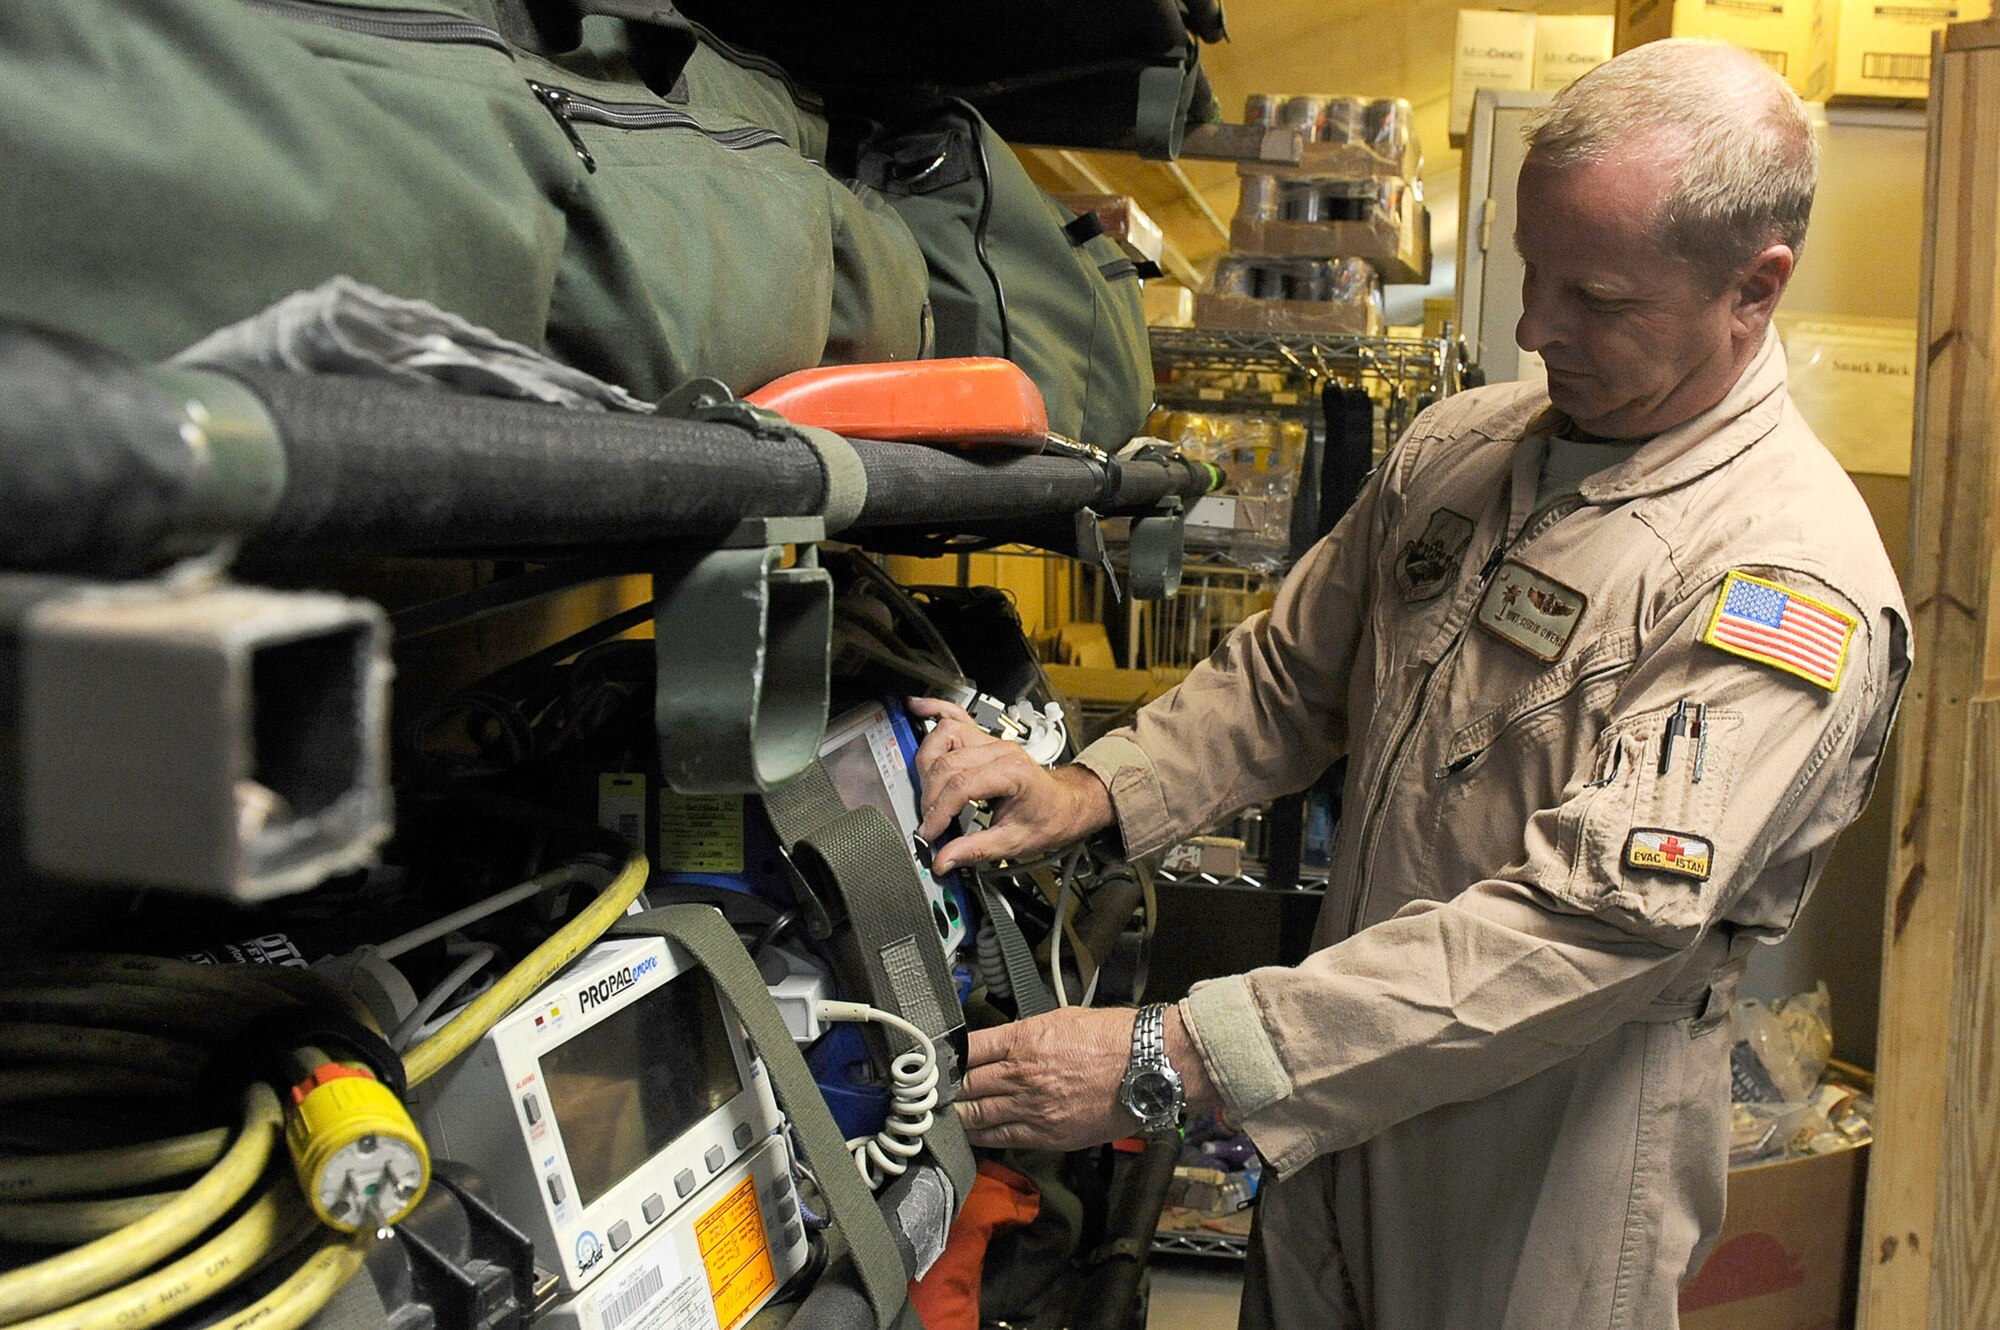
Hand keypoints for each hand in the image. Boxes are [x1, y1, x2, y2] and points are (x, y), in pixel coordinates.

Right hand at [907, 696, 1113, 874]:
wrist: (1066, 804)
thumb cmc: (1050, 818)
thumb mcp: (1016, 842)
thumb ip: (977, 850)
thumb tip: (945, 859)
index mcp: (1012, 771)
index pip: (961, 784)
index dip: (939, 811)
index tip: (930, 833)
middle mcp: (1000, 749)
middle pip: (947, 763)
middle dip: (931, 796)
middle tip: (929, 822)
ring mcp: (990, 740)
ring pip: (944, 737)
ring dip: (927, 764)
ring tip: (925, 792)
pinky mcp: (983, 739)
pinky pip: (956, 716)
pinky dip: (935, 710)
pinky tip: (918, 708)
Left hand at [954, 1005, 1216, 1150]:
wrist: (1148, 1067)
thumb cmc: (1112, 1036)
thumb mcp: (1060, 1018)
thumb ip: (1023, 1034)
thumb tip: (999, 1045)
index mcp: (1023, 1039)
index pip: (967, 1049)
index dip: (944, 1057)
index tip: (931, 1062)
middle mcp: (1021, 1074)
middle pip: (965, 1084)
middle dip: (944, 1090)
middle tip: (925, 1094)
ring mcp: (1032, 1107)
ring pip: (977, 1115)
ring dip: (955, 1116)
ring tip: (937, 1117)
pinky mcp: (1047, 1134)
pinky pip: (1002, 1138)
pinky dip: (980, 1137)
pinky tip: (967, 1136)